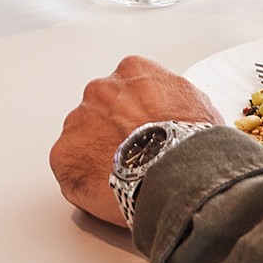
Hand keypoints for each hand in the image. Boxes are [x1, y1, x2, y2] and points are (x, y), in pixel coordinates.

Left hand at [50, 56, 221, 227]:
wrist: (178, 172)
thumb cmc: (192, 142)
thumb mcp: (199, 106)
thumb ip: (175, 100)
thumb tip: (176, 113)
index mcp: (132, 71)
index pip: (127, 88)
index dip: (138, 113)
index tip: (145, 130)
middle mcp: (100, 89)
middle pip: (101, 109)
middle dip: (113, 131)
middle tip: (135, 157)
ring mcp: (78, 120)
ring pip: (82, 137)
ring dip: (97, 153)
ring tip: (124, 177)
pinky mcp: (64, 155)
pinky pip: (69, 167)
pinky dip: (83, 179)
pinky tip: (105, 191)